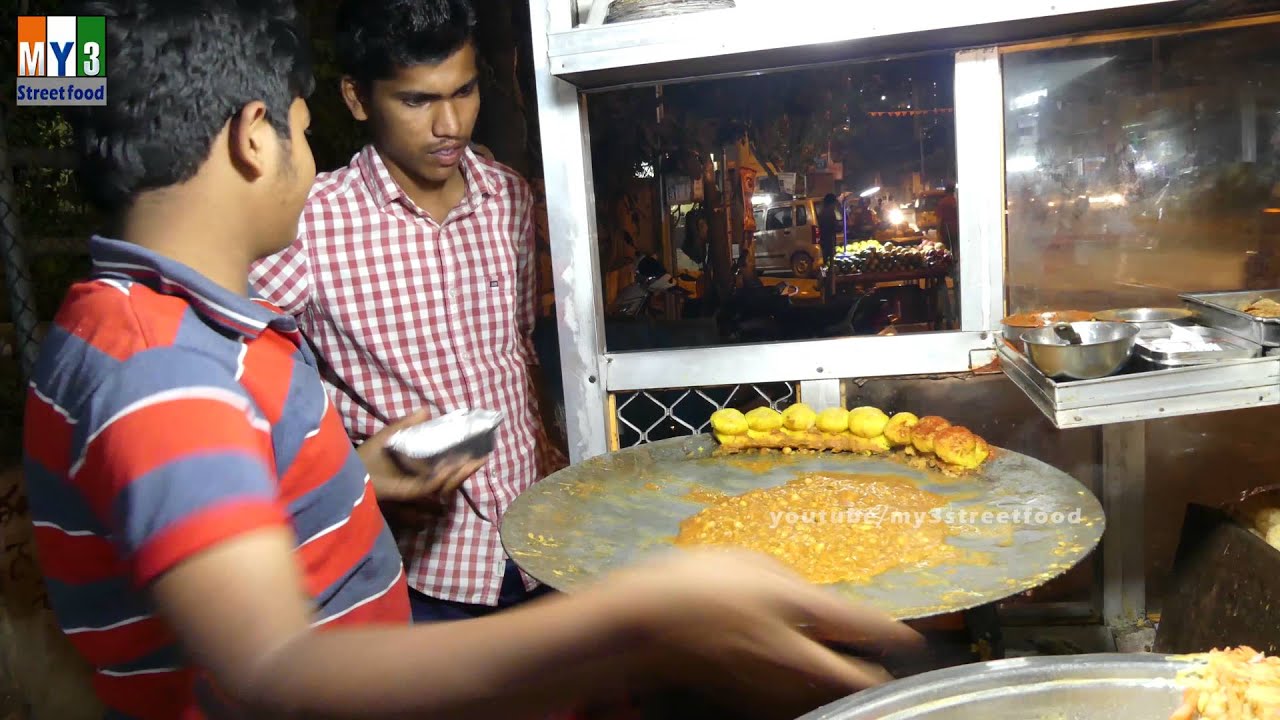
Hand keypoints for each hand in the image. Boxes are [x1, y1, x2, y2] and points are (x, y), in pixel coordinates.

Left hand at [357, 410, 488, 505]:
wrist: (352, 469)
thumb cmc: (369, 454)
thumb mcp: (392, 434)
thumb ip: (409, 424)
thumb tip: (428, 408)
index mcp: (422, 465)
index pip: (450, 463)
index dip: (465, 457)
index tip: (480, 447)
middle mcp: (423, 478)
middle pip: (453, 476)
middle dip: (470, 467)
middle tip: (484, 456)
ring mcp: (419, 487)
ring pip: (447, 483)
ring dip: (461, 473)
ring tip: (474, 460)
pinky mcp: (411, 492)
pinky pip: (432, 486)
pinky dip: (443, 477)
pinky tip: (451, 466)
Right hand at [597, 549, 922, 716]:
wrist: (641, 622)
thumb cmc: (696, 580)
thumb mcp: (750, 565)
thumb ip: (791, 584)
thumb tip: (815, 600)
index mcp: (799, 611)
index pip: (864, 627)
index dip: (894, 634)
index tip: (912, 639)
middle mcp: (793, 657)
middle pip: (853, 681)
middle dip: (874, 677)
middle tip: (886, 668)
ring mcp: (769, 683)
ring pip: (824, 696)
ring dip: (844, 688)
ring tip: (855, 678)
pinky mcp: (745, 697)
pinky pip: (792, 700)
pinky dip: (807, 692)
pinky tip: (803, 680)